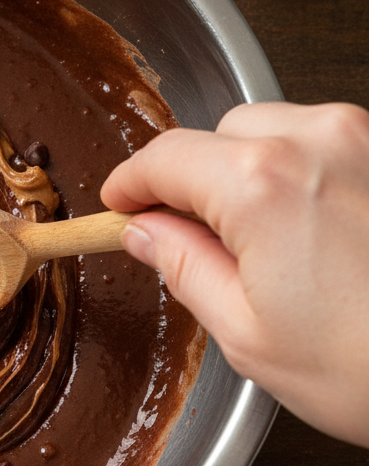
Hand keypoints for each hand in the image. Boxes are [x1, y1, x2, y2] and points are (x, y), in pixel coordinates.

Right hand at [100, 101, 368, 447]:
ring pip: (273, 132)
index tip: (120, 204)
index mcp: (262, 185)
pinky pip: (325, 144)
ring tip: (259, 244)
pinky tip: (309, 235)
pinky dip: (298, 175)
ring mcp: (367, 140)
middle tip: (187, 236)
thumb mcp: (247, 333)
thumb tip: (146, 233)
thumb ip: (182, 267)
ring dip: (247, 173)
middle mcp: (318, 141)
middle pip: (218, 135)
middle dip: (193, 179)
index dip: (130, 183)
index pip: (164, 159)